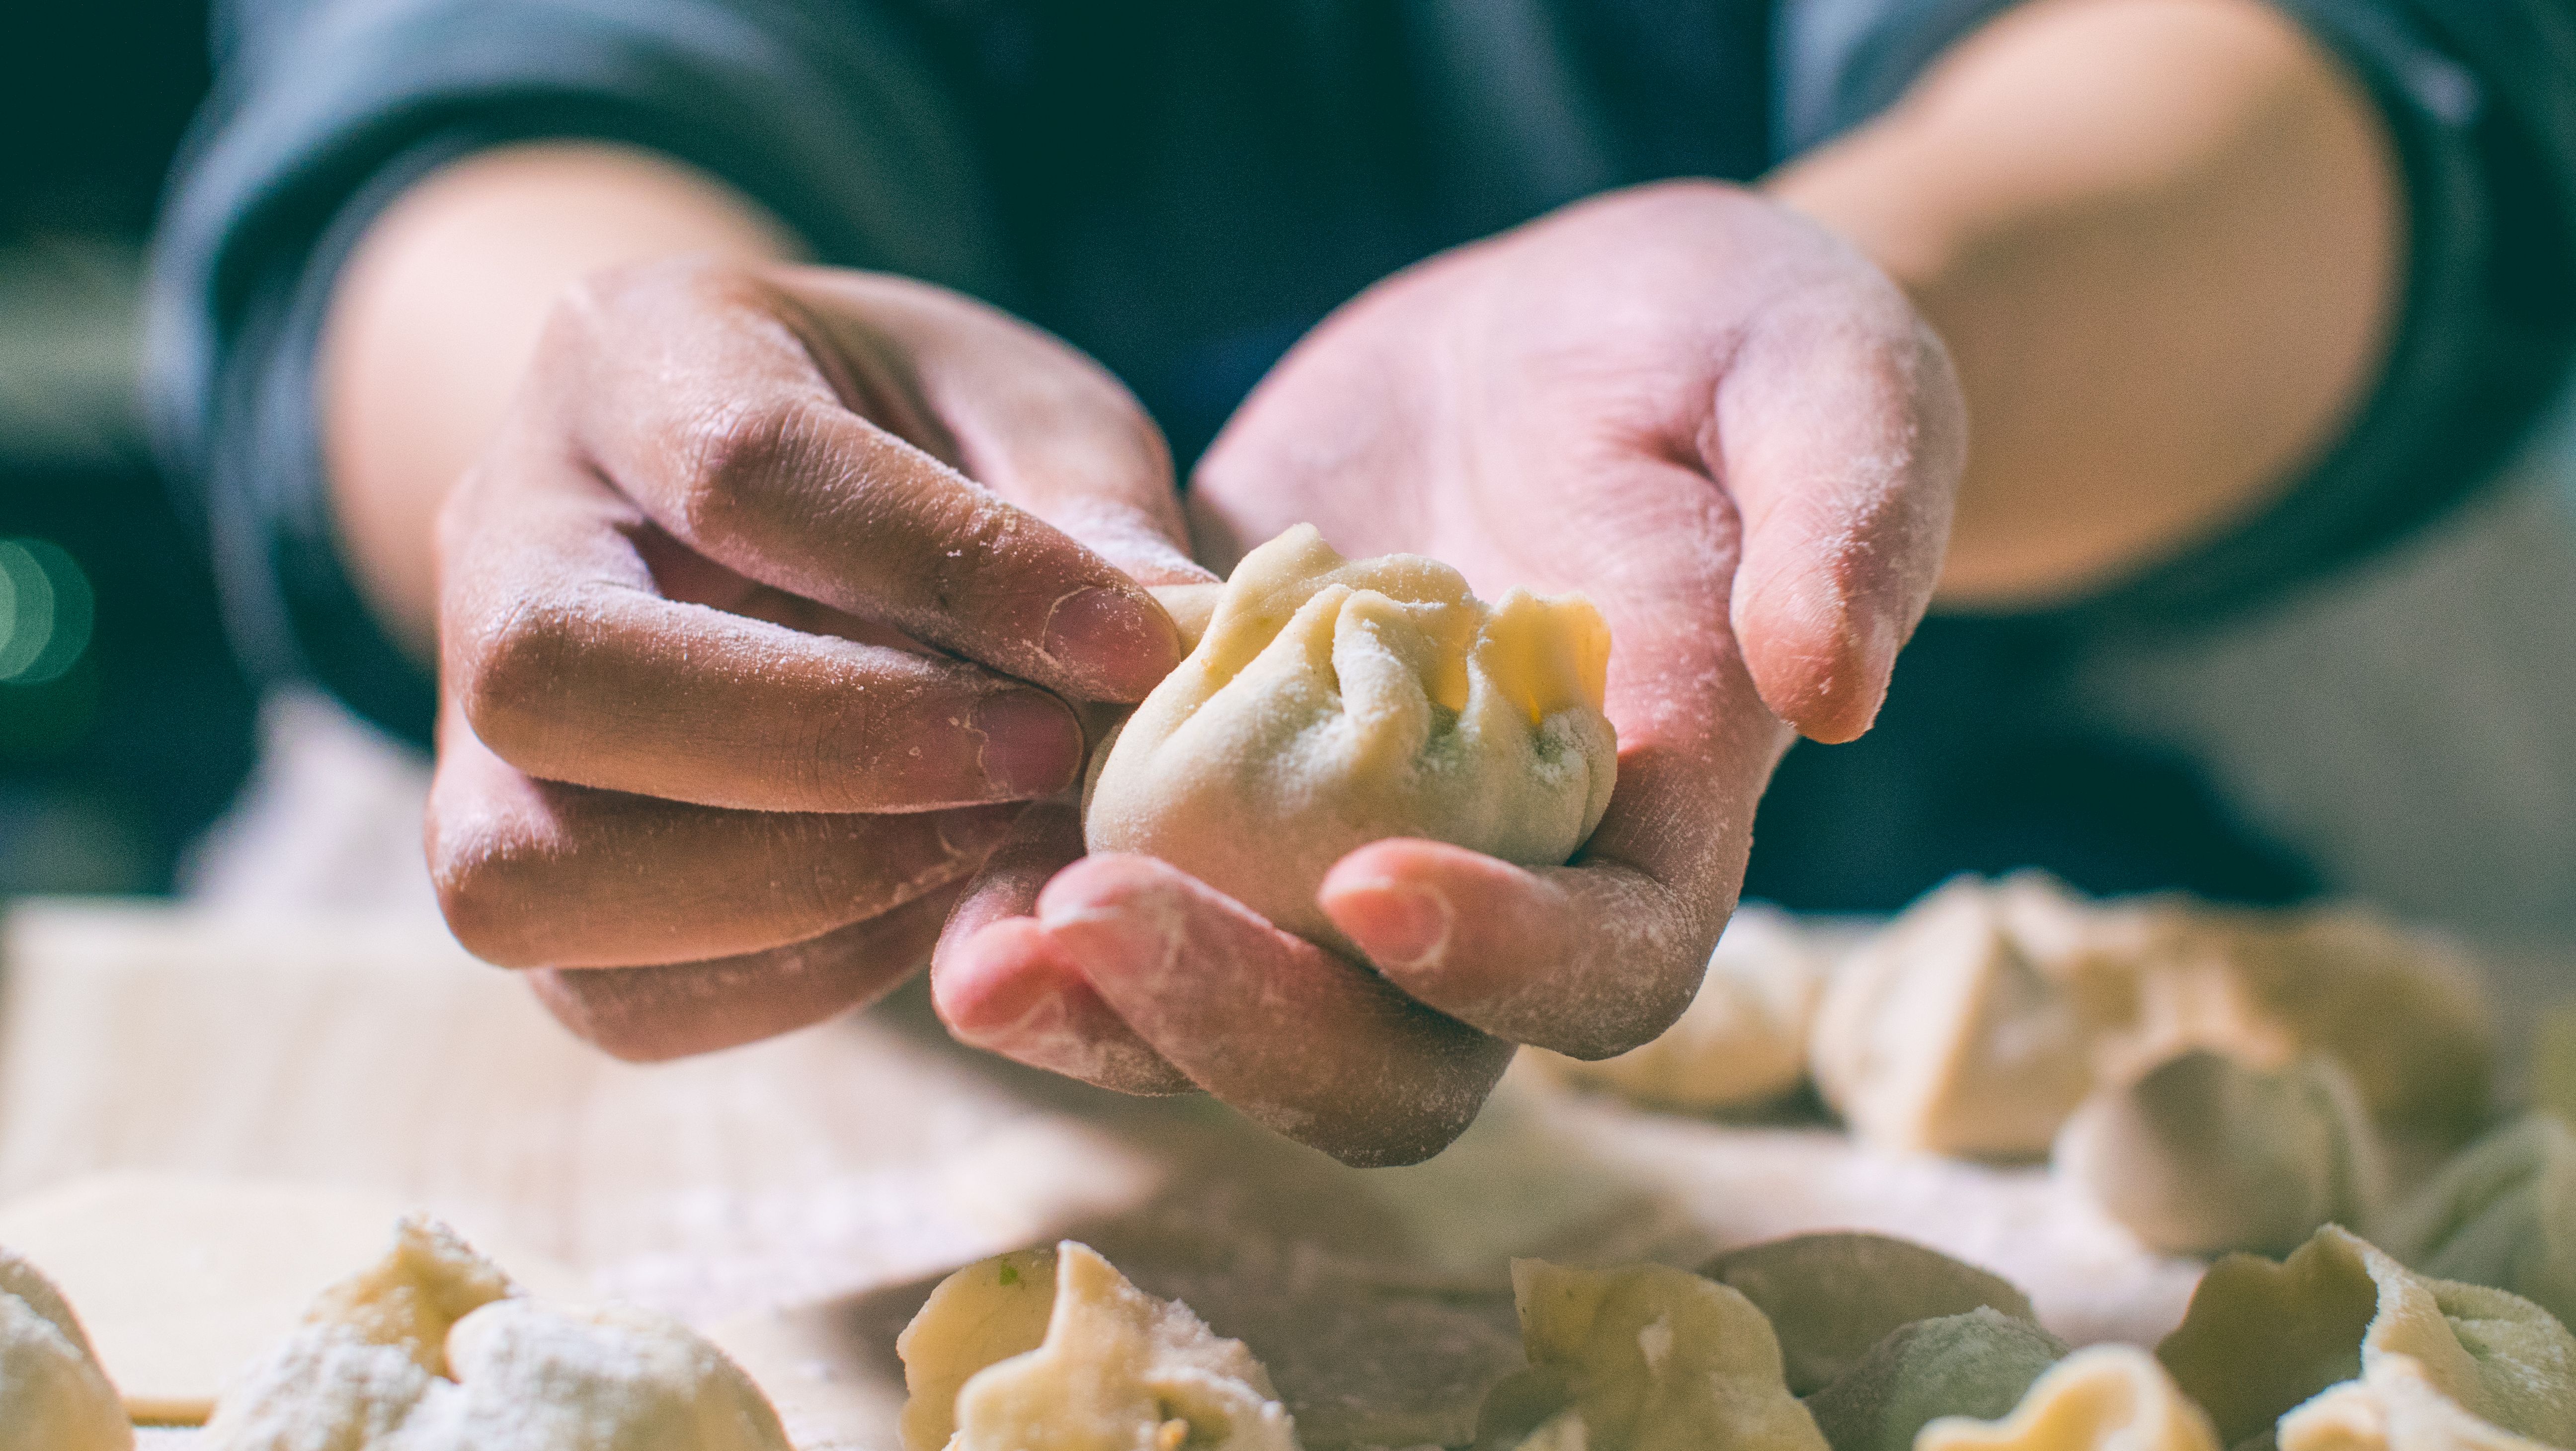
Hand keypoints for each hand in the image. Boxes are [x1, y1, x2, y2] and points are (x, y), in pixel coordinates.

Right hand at [427, 258, 1211, 1057]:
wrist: (772, 491)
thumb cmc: (918, 433)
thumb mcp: (1022, 408)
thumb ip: (1081, 510)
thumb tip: (1168, 645)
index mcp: (626, 352)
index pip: (740, 465)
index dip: (949, 571)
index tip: (1131, 650)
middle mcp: (497, 532)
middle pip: (551, 674)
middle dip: (826, 747)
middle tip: (1043, 760)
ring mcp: (460, 721)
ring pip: (522, 867)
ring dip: (795, 889)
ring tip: (989, 844)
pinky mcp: (511, 869)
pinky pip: (600, 991)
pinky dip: (786, 978)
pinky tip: (927, 905)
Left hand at [932, 182, 1964, 1163]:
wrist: (1577, 327)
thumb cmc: (1733, 345)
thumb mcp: (1830, 375)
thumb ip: (1851, 519)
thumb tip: (1835, 692)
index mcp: (1663, 820)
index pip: (1611, 970)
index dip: (1506, 963)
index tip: (1373, 884)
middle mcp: (1501, 875)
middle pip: (1396, 1053)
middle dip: (1253, 1022)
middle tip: (1098, 919)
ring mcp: (1351, 844)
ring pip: (1246, 1015)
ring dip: (1113, 1015)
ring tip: (980, 952)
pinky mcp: (1228, 779)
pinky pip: (1142, 896)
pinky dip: (1046, 913)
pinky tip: (949, 875)